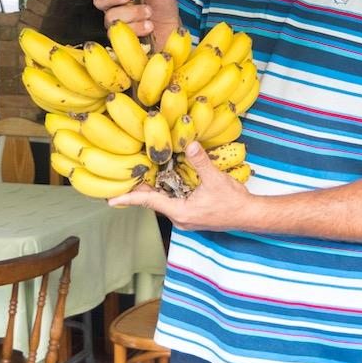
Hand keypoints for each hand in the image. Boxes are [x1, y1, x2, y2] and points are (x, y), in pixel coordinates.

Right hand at [93, 0, 179, 46]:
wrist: (175, 33)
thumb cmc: (163, 11)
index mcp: (119, 2)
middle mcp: (116, 18)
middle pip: (107, 14)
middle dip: (127, 10)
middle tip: (145, 8)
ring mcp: (121, 34)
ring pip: (116, 28)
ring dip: (135, 20)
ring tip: (151, 18)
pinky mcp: (127, 47)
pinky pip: (124, 41)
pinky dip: (138, 32)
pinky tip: (150, 29)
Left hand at [108, 141, 253, 231]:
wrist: (250, 216)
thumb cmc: (233, 202)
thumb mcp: (216, 180)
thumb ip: (200, 161)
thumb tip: (189, 144)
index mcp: (181, 212)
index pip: (150, 202)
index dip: (130, 198)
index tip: (111, 200)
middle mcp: (180, 218)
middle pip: (154, 202)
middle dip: (140, 191)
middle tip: (124, 179)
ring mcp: (187, 218)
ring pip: (164, 202)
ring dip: (154, 190)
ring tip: (140, 177)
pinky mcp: (193, 215)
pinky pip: (174, 202)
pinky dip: (167, 192)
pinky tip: (165, 180)